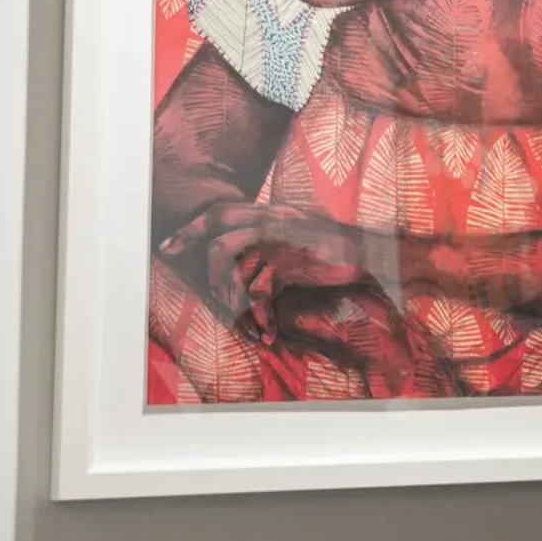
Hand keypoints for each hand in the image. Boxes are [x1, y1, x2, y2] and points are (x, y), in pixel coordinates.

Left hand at [158, 203, 367, 334]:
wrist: (370, 254)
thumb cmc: (337, 250)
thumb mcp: (300, 233)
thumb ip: (273, 237)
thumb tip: (245, 262)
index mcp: (273, 212)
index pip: (224, 210)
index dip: (194, 225)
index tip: (173, 242)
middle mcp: (272, 219)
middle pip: (218, 221)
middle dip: (190, 239)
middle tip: (171, 255)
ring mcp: (279, 238)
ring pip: (228, 254)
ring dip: (223, 286)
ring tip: (233, 310)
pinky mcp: (289, 260)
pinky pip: (258, 288)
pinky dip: (258, 313)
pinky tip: (266, 330)